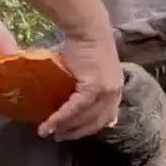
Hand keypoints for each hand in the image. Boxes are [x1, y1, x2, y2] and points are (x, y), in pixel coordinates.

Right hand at [37, 18, 122, 140]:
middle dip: (76, 132)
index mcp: (116, 89)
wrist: (87, 28)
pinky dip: (61, 117)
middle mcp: (115, 92)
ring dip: (66, 128)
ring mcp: (106, 91)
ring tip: (49, 133)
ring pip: (84, 117)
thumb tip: (70, 95)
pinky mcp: (94, 87)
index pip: (106, 116)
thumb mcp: (91, 70)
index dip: (90, 127)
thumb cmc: (85, 45)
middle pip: (96, 122)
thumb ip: (87, 85)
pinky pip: (76, 108)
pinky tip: (49, 124)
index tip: (75, 133)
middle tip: (59, 138)